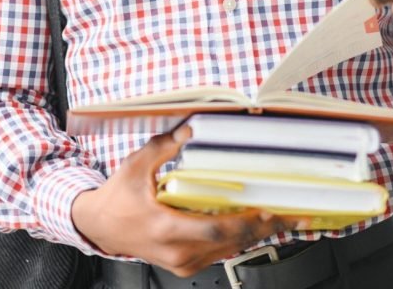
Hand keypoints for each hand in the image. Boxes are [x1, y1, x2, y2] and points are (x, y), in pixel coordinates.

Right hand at [70, 125, 307, 276]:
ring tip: (281, 219)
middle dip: (263, 228)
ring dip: (254, 235)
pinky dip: (238, 238)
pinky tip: (254, 226)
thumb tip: (190, 127)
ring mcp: (182, 263)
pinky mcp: (185, 265)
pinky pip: (219, 253)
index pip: (214, 230)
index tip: (267, 211)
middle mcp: (178, 252)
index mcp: (165, 228)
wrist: (101, 226)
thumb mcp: (136, 165)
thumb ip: (164, 146)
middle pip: (229, 243)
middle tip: (291, 215)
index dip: (244, 223)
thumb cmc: (117, 198)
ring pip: (228, 251)